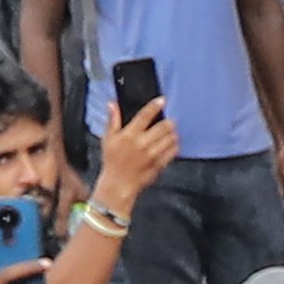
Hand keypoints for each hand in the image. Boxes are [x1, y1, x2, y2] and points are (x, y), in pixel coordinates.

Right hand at [96, 96, 180, 210]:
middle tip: (170, 121)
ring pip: (170, 138)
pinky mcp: (160, 164)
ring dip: (173, 133)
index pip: (144, 116)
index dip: (155, 106)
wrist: (119, 183)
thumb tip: (112, 104)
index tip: (162, 100)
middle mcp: (142, 143)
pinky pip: (173, 151)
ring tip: (170, 132)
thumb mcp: (108, 138)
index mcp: (129, 135)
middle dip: (169, 122)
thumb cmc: (112, 160)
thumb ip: (112, 120)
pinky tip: (172, 144)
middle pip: (163, 127)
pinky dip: (175, 145)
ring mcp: (152, 154)